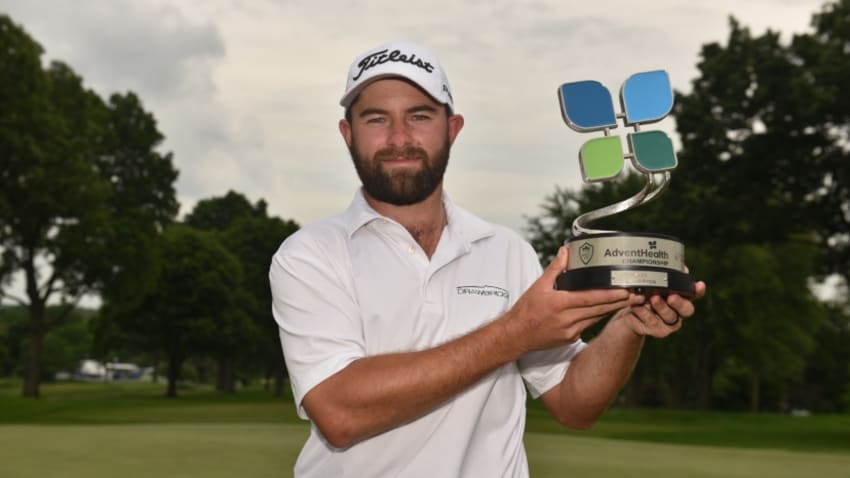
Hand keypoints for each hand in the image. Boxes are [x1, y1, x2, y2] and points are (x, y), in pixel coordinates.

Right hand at [504, 246, 638, 352]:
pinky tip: (607, 310)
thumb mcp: (538, 286)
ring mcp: (570, 331)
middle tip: (638, 296)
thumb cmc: (526, 310)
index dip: (611, 295)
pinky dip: (597, 317)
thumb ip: (555, 269)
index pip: (591, 298)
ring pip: (596, 318)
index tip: (626, 291)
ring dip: (612, 310)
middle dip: (620, 302)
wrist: (516, 336)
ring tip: (629, 301)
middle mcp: (567, 319)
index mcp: (560, 304)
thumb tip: (566, 251)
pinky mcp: (570, 339)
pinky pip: (588, 325)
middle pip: (599, 310)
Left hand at [613, 280, 705, 337]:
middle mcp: (679, 312)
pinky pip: (651, 321)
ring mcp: (669, 324)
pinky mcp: (657, 331)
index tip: (699, 285)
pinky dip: (643, 312)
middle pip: (687, 310)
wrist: (629, 314)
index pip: (694, 294)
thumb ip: (662, 277)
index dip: (698, 290)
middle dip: (679, 303)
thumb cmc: (644, 295)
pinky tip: (637, 305)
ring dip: (661, 307)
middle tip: (671, 296)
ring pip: (670, 317)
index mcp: (681, 298)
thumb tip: (677, 268)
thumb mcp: (650, 285)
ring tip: (652, 299)